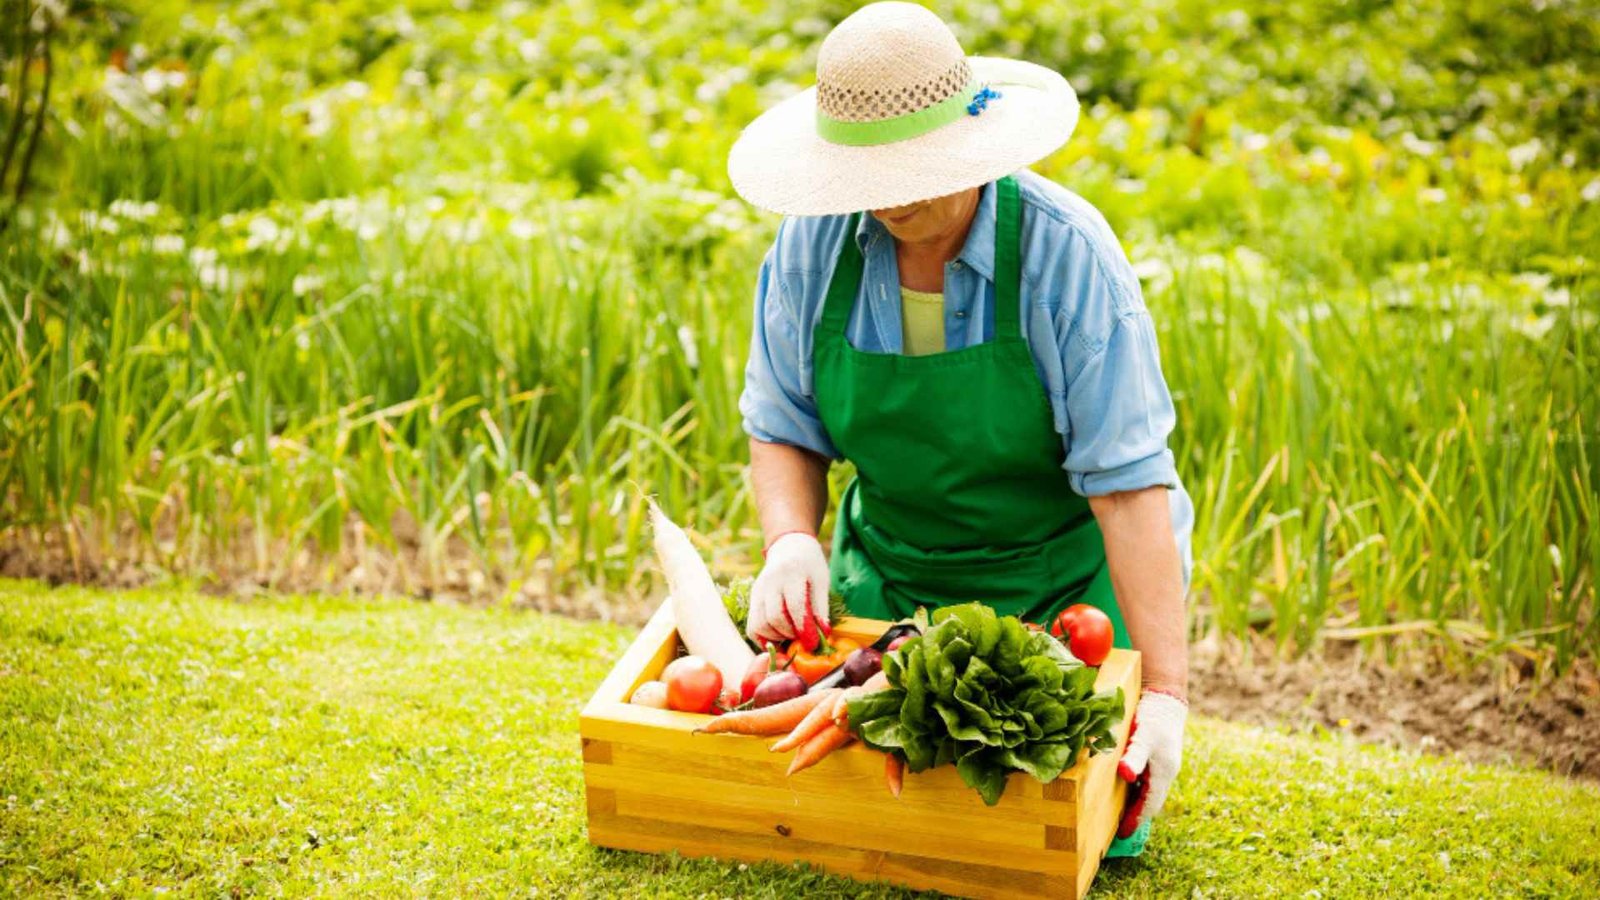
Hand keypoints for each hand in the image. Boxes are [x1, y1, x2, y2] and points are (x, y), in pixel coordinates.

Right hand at [747, 532, 831, 647]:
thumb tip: (823, 635)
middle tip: (803, 636)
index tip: (813, 644)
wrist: (788, 547)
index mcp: (791, 573)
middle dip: (790, 634)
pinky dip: (763, 638)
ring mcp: (757, 591)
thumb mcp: (821, 581)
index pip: (795, 606)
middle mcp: (769, 582)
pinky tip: (778, 637)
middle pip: (774, 618)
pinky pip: (752, 626)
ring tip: (791, 634)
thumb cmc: (809, 565)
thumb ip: (821, 608)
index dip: (804, 629)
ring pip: (759, 625)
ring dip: (777, 637)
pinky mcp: (752, 599)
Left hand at [1117, 690, 1186, 832]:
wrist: (1166, 698)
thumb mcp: (1142, 737)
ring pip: (1150, 791)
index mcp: (1163, 773)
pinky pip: (1149, 780)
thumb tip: (1125, 776)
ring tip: (1121, 814)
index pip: (1149, 805)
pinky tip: (1125, 788)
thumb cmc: (1153, 717)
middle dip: (1137, 816)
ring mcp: (1163, 764)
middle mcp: (1166, 772)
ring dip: (1138, 804)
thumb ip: (1133, 757)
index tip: (1123, 834)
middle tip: (1119, 829)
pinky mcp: (1159, 756)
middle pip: (1151, 801)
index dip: (1136, 819)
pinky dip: (1138, 789)